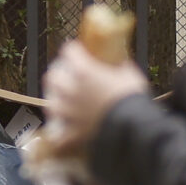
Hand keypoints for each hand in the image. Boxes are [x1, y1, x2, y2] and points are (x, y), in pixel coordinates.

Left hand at [42, 39, 148, 158]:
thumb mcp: (129, 74)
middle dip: (59, 73)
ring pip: (52, 103)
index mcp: (84, 71)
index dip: (74, 50)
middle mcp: (71, 90)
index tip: (79, 52)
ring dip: (57, 100)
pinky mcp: (72, 133)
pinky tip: (62, 130)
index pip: (70, 52)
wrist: (133, 128)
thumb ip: (120, 67)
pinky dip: (60, 132)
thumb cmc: (133, 99)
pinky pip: (58, 133)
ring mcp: (69, 113)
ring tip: (62, 101)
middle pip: (53, 76)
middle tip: (67, 74)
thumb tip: (120, 64)